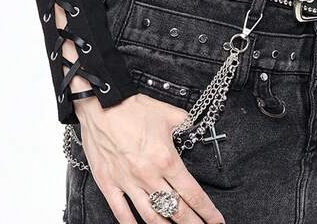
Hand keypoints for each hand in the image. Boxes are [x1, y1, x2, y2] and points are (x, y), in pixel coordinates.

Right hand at [73, 93, 225, 223]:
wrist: (100, 105)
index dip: (207, 211)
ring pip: (151, 217)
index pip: (192, 193)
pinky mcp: (109, 184)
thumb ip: (184, 122)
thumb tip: (194, 127)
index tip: (216, 220)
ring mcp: (128, 182)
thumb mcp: (167, 112)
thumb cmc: (131, 107)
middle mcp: (149, 175)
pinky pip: (122, 213)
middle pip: (176, 210)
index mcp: (166, 159)